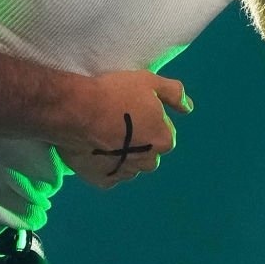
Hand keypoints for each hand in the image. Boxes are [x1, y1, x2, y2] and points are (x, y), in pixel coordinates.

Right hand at [55, 71, 190, 187]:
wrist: (75, 111)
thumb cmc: (114, 94)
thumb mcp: (148, 82)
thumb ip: (173, 93)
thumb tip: (189, 107)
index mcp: (164, 140)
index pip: (164, 132)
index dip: (148, 119)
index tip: (131, 111)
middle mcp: (149, 162)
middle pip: (148, 152)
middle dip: (139, 142)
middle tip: (118, 124)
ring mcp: (125, 174)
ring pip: (130, 165)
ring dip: (123, 155)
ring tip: (104, 136)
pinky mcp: (103, 181)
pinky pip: (109, 174)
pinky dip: (105, 165)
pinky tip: (94, 150)